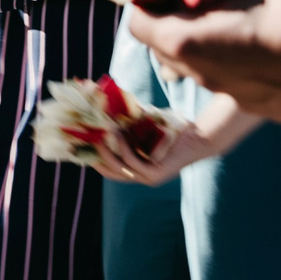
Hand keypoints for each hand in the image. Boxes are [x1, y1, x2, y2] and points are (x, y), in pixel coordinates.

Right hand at [84, 118, 212, 185]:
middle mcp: (142, 178)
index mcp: (138, 169)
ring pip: (118, 167)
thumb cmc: (172, 130)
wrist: (200, 137)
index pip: (109, 170)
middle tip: (84, 138)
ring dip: (106, 149)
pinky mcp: (157, 174)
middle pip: (109, 171)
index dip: (93, 159)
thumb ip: (126, 122)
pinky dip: (122, 147)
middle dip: (94, 156)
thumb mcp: (144, 127)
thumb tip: (104, 101)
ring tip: (100, 131)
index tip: (80, 145)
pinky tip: (117, 132)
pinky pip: (132, 161)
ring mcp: (149, 178)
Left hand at [130, 0, 280, 120]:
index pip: (139, 23)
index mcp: (195, 43)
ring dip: (206, 39)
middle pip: (166, 47)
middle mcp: (209, 78)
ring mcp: (241, 99)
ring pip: (202, 67)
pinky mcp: (270, 109)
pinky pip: (238, 82)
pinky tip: (268, 36)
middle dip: (176, 17)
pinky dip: (239, 60)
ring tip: (235, 10)